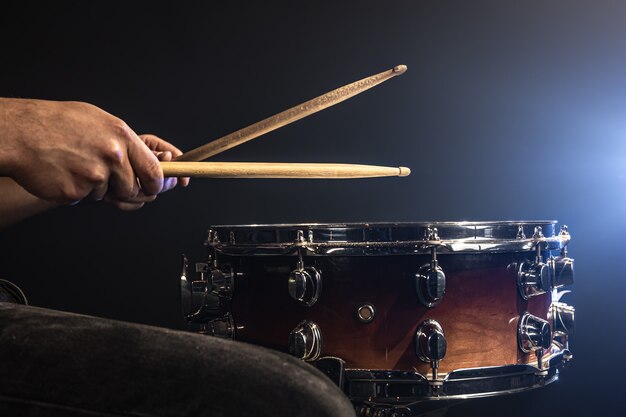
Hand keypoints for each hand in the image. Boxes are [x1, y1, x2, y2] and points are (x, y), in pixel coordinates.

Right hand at [0, 98, 183, 206]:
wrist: (20, 133)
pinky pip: (84, 198)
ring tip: (75, 166)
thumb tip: (151, 158)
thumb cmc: (57, 123)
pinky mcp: (76, 191)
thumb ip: (124, 142)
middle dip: (121, 187)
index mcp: (121, 136)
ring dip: (95, 187)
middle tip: (102, 176)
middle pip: (131, 187)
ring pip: (107, 193)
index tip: (153, 187)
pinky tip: (63, 172)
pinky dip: (75, 190)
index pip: (154, 170)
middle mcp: (112, 156)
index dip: (156, 183)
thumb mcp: (98, 121)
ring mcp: (94, 175)